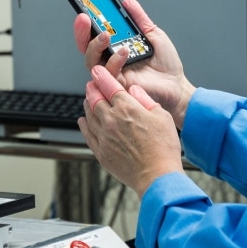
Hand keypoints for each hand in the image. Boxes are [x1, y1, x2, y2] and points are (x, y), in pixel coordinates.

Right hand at [73, 0, 195, 128]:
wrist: (176, 83)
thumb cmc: (165, 64)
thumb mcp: (153, 34)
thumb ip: (139, 18)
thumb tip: (128, 2)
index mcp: (115, 47)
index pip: (94, 34)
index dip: (86, 23)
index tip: (85, 10)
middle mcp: (110, 59)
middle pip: (86, 47)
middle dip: (81, 32)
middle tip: (84, 19)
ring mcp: (112, 73)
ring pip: (91, 60)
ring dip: (95, 45)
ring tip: (106, 34)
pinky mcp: (117, 85)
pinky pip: (108, 73)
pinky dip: (114, 60)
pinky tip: (124, 51)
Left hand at [79, 66, 183, 196]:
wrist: (157, 176)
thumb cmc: (163, 148)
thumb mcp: (162, 116)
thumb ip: (145, 100)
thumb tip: (133, 90)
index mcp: (127, 108)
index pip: (109, 86)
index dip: (101, 76)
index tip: (97, 71)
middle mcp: (111, 120)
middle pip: (95, 99)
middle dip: (92, 89)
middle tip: (92, 84)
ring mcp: (104, 137)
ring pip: (88, 115)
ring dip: (87, 104)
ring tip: (88, 100)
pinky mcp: (101, 152)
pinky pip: (87, 134)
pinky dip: (83, 124)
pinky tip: (83, 121)